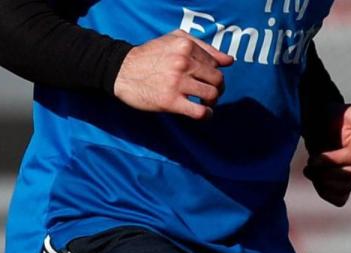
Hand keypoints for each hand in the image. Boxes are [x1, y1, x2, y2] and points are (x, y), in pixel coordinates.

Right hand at [114, 30, 234, 119]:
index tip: (206, 79)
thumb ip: (202, 46)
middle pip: (217, 80)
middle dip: (217, 88)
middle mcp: (183, 62)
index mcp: (186, 46)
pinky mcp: (171, 101)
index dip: (213, 73)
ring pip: (211, 95)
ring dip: (212, 102)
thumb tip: (229, 60)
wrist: (121, 71)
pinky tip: (203, 114)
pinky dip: (206, 115)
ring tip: (205, 103)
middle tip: (209, 92)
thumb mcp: (173, 40)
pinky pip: (200, 112)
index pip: (215, 63)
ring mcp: (177, 83)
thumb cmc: (149, 55)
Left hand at [304, 104, 350, 206]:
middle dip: (326, 172)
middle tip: (310, 164)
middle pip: (350, 177)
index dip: (332, 161)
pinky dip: (326, 194)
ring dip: (323, 183)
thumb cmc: (335, 115)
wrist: (321, 123)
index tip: (313, 157)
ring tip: (309, 170)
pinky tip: (316, 181)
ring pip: (345, 190)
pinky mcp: (343, 185)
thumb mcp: (349, 112)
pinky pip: (340, 199)